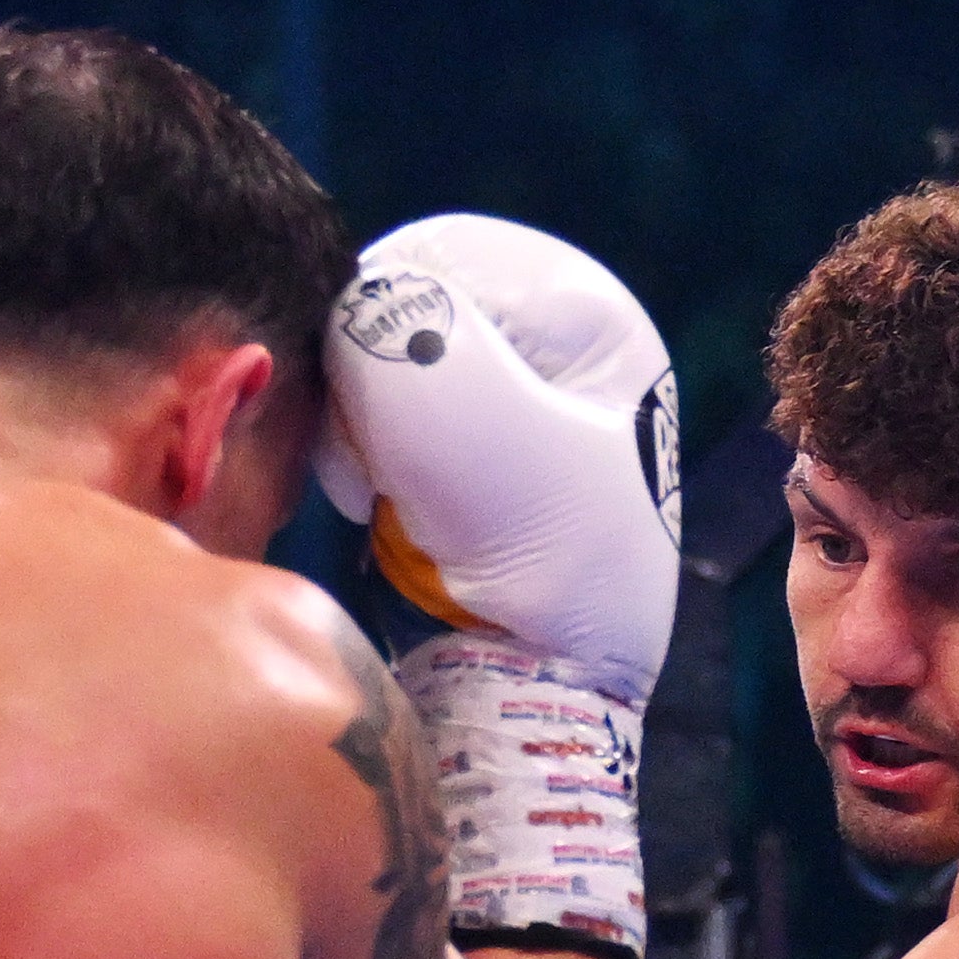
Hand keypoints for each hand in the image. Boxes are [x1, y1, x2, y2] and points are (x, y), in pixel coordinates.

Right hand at [316, 215, 676, 958]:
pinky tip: (386, 509)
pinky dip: (373, 466)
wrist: (544, 701)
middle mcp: (564, 350)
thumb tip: (362, 304)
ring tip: (384, 495)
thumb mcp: (473, 437)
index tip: (379, 412)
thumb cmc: (534, 569)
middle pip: (410, 312)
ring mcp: (520, 412)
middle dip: (372, 387)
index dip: (386, 328)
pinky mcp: (477, 467)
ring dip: (365, 430)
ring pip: (387, 374)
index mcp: (596, 319)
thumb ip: (406, 340)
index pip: (440, 257)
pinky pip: (390, 429)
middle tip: (375, 468)